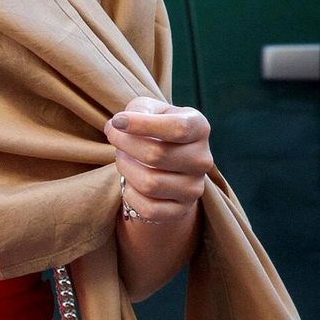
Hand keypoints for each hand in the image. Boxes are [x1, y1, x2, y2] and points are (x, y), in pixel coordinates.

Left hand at [105, 96, 212, 221]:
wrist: (166, 165)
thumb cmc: (154, 129)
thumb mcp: (149, 110)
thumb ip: (137, 109)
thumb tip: (119, 124)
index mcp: (199, 128)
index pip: (177, 128)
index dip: (142, 124)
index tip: (117, 121)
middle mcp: (202, 159)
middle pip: (156, 155)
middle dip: (125, 146)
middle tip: (116, 138)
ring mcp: (195, 187)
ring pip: (149, 183)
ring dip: (125, 169)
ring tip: (123, 159)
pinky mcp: (181, 210)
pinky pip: (148, 208)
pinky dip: (130, 195)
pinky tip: (130, 182)